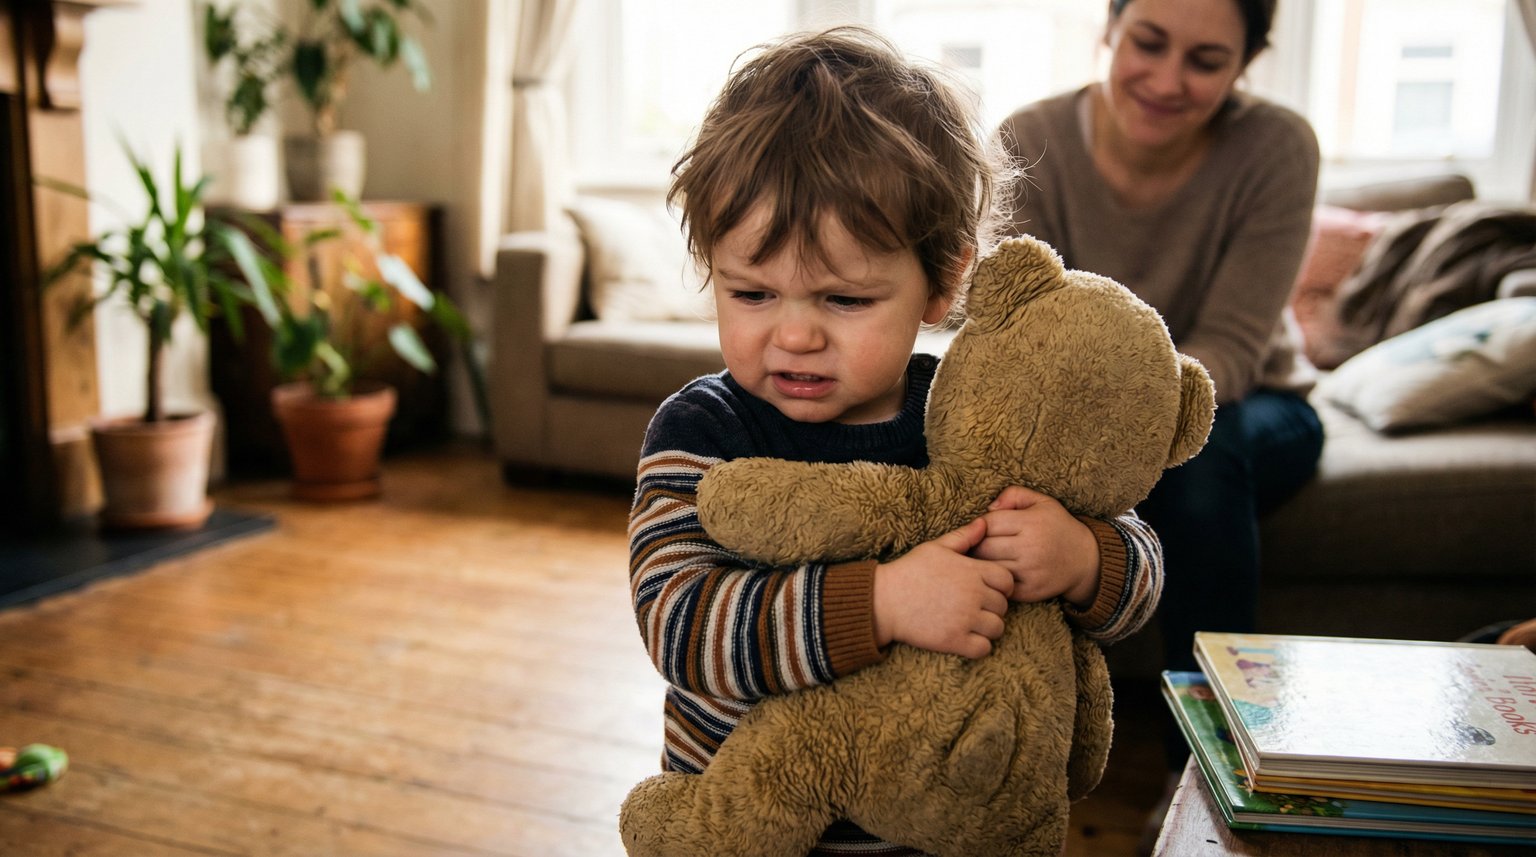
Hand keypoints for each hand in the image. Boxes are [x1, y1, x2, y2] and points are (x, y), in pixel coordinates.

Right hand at [873, 519, 1012, 658]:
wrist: (884, 601)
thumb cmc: (910, 571)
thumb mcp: (936, 547)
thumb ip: (963, 536)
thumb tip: (984, 523)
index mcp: (972, 571)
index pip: (1007, 581)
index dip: (1002, 586)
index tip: (988, 589)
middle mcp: (973, 595)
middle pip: (1003, 606)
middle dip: (993, 607)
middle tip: (976, 606)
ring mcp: (965, 619)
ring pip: (997, 628)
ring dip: (988, 627)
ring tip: (972, 623)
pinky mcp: (954, 640)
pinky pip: (984, 648)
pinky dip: (979, 646)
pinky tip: (966, 638)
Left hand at [973, 486, 1099, 607]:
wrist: (1085, 560)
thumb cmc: (1057, 526)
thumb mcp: (1041, 502)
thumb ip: (1013, 495)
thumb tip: (988, 508)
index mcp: (1032, 523)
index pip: (988, 523)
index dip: (980, 525)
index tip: (984, 528)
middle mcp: (1031, 548)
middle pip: (983, 547)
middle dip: (977, 545)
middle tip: (980, 544)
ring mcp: (1030, 572)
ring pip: (989, 567)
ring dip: (983, 563)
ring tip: (987, 557)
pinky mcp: (1029, 591)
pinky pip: (999, 584)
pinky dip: (995, 578)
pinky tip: (998, 571)